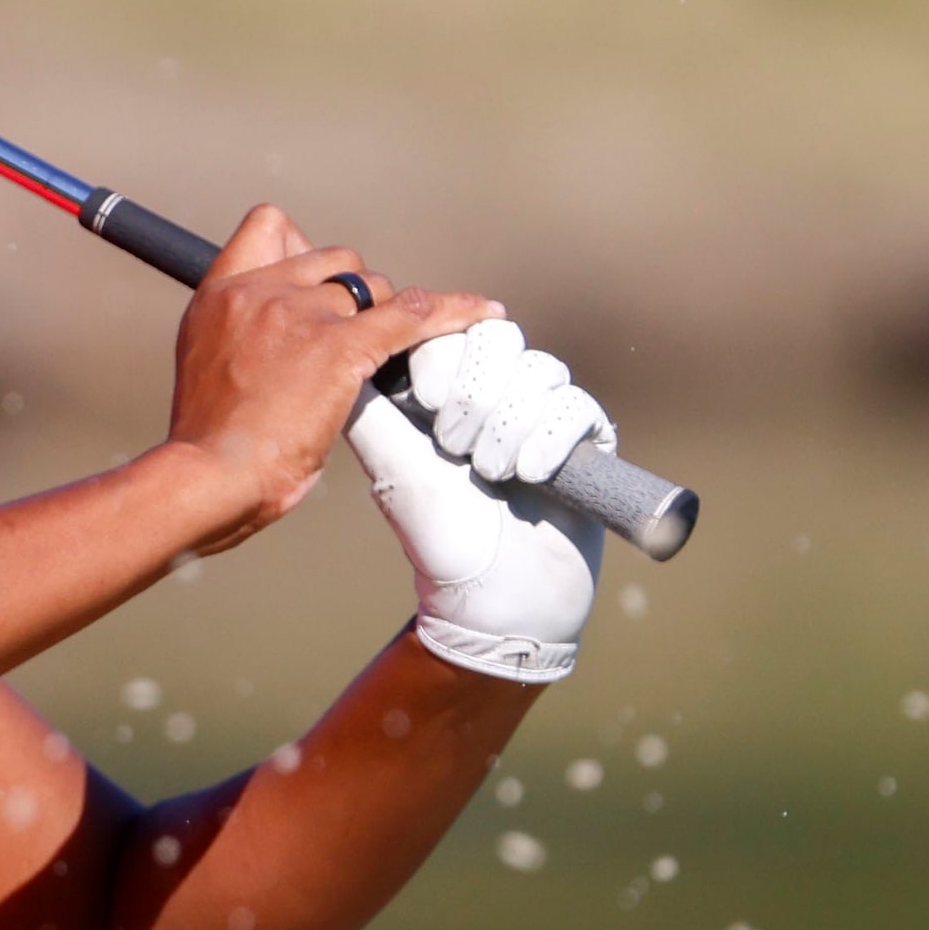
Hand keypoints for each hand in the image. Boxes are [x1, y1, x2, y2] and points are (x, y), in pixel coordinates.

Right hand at [163, 206, 499, 549]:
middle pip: (334, 258)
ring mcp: (299, 314)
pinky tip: (483, 312)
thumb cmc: (208, 442)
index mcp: (219, 296)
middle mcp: (259, 291)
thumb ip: (241, 337)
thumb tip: (281, 343)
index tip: (318, 280)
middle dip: (355, 291)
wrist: (208, 475)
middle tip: (361, 335)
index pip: (269, 227)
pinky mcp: (338, 346)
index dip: (303, 247)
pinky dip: (453, 311)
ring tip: (393, 352)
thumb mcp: (205, 366)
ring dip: (387, 314)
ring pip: (372, 285)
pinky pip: (411, 315)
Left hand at [343, 318, 609, 682]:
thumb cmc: (437, 534)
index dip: (441, 356)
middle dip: (475, 389)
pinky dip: (550, 436)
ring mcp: (543, 414)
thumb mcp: (392, 465)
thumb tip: (342, 348)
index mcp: (445, 391)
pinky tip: (529, 473)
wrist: (496, 599)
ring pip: (540, 369)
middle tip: (453, 443)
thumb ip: (368, 407)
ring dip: (509, 421)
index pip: (450, 329)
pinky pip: (578, 404)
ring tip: (489, 472)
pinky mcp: (586, 440)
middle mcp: (497, 394)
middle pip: (499, 338)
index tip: (423, 401)